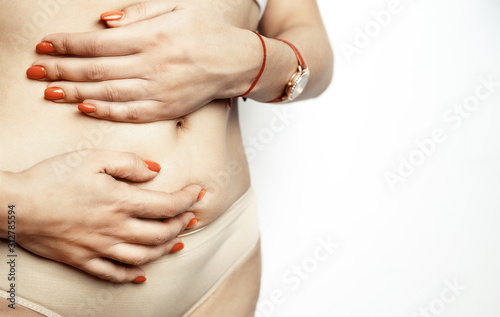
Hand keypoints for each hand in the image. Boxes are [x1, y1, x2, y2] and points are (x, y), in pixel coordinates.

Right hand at [5, 150, 202, 281]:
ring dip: (166, 250)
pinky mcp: (83, 260)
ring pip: (144, 256)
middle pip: (162, 234)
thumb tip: (155, 171)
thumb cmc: (53, 176)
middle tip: (190, 218)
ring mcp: (100, 248)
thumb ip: (129, 163)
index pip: (168, 205)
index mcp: (121, 201)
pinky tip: (142, 274)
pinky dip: (132, 275)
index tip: (198, 193)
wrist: (14, 205)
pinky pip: (114, 274)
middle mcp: (116, 228)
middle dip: (181, 225)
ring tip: (177, 243)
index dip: (188, 200)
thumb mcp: (93, 157)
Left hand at [29, 1, 259, 121]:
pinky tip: (84, 108)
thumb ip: (140, 12)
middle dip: (61, 69)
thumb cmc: (207, 31)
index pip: (99, 42)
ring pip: (108, 93)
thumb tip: (103, 22)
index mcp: (153, 36)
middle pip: (96, 69)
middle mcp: (154, 64)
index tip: (45, 44)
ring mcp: (160, 90)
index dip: (68, 44)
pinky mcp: (168, 109)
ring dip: (75, 93)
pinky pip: (131, 113)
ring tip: (49, 90)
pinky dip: (105, 112)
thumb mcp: (177, 7)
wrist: (236, 62)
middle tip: (34, 70)